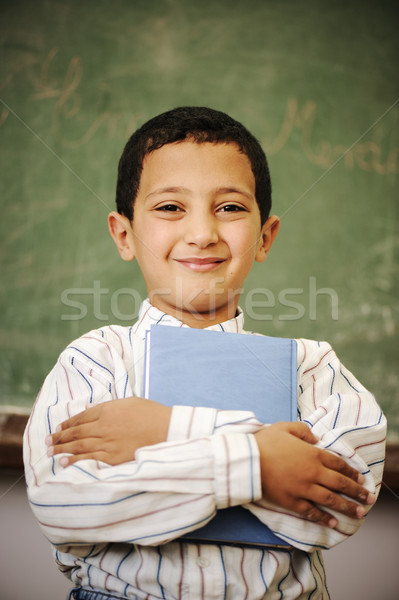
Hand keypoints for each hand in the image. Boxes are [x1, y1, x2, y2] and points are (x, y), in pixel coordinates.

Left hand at [46, 397, 171, 466]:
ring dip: (62, 449)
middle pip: (76, 432)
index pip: (80, 418)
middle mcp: (104, 426)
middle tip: (47, 441)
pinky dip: (75, 461)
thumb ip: (107, 406)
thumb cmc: (150, 413)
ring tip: (50, 452)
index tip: (57, 429)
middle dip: (59, 437)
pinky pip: (90, 459)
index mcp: (107, 410)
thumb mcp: (128, 402)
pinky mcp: (113, 457)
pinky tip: (64, 463)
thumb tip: (89, 409)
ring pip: (78, 446)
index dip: (67, 424)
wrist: (166, 429)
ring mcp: (108, 442)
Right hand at [254, 422, 374, 527]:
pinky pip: (312, 512)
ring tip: (359, 513)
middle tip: (368, 498)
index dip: (352, 472)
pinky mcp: (292, 501)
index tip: (361, 479)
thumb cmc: (265, 441)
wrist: (248, 460)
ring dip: (347, 507)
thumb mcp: (285, 427)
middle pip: (340, 483)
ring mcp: (303, 488)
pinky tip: (332, 522)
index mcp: (312, 454)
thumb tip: (316, 438)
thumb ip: (303, 431)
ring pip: (330, 500)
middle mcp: (312, 472)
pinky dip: (323, 518)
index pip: (338, 464)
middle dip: (357, 491)